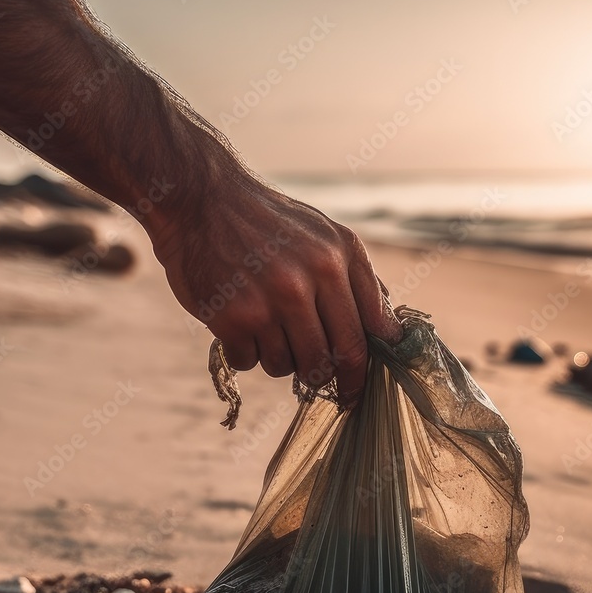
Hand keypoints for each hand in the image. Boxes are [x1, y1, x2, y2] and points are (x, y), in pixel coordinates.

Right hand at [147, 168, 401, 407]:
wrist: (200, 199)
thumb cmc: (270, 223)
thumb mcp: (327, 236)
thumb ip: (361, 282)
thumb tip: (391, 333)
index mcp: (336, 260)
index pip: (362, 337)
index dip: (361, 375)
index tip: (357, 393)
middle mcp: (305, 281)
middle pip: (326, 363)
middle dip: (319, 375)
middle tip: (308, 368)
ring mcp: (267, 301)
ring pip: (286, 367)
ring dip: (278, 359)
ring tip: (266, 327)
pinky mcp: (231, 317)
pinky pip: (249, 362)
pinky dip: (245, 352)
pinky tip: (238, 323)